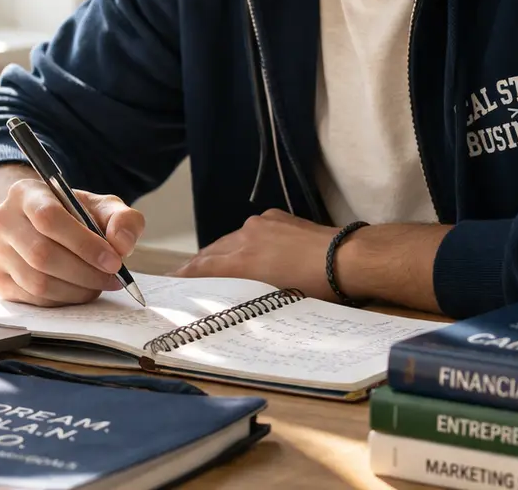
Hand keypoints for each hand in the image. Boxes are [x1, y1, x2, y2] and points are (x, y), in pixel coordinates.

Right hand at [0, 170, 145, 306]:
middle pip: (42, 255)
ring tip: (98, 285)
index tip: (113, 261)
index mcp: (26, 193)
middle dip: (85, 272)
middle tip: (112, 279)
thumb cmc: (70, 216)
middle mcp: (2, 220)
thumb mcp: (99, 206)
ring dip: (76, 290)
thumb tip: (122, 244)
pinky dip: (62, 300)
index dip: (84, 244)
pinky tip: (78, 291)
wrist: (32, 227)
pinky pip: (32, 299)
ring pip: (37, 282)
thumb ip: (121, 219)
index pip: (49, 218)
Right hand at [171, 210, 337, 300]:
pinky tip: (245, 250)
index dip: (184, 275)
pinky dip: (241, 242)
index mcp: (242, 261)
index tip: (170, 281)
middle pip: (211, 252)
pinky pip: (250, 230)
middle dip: (196, 265)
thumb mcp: (276, 298)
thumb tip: (233, 300)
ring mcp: (261, 224)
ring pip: (230, 240)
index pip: (203, 268)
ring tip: (211, 266)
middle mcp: (245, 237)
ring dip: (219, 253)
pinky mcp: (276, 217)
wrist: (346, 257)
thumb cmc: (315, 287)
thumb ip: (247, 295)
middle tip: (182, 276)